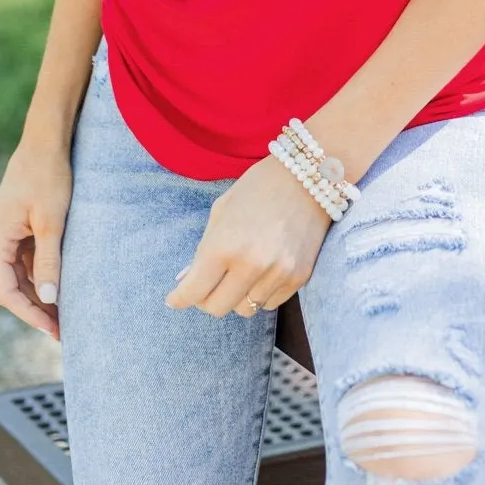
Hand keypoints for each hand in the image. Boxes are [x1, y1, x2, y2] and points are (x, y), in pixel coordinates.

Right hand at [0, 140, 72, 339]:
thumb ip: (49, 260)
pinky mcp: (16, 229)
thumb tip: (49, 298)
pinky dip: (41, 276)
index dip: (29, 314)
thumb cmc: (48, 177)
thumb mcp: (52, 221)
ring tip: (64, 316)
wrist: (45, 142)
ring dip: (39, 295)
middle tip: (63, 331)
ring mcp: (4, 235)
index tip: (52, 330)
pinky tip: (60, 288)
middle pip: (11, 287)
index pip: (6, 291)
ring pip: (19, 276)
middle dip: (35, 309)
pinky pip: (26, 261)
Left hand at [166, 154, 331, 317]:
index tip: (175, 299)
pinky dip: (261, 293)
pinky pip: (270, 303)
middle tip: (207, 285)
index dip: (179, 299)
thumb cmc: (258, 188)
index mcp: (224, 245)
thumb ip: (203, 249)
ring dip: (236, 297)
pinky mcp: (299, 277)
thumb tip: (186, 281)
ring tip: (238, 274)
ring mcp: (278, 273)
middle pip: (217, 308)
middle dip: (206, 300)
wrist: (308, 175)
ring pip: (245, 310)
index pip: (193, 292)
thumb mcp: (221, 211)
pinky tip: (262, 272)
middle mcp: (251, 264)